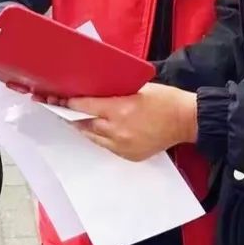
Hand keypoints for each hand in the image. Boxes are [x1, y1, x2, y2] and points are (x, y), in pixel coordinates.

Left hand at [67, 83, 196, 161]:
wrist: (187, 121)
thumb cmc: (165, 100)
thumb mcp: (138, 88)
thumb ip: (115, 93)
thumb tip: (96, 93)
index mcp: (120, 110)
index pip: (85, 107)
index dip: (68, 103)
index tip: (57, 99)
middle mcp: (118, 130)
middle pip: (85, 124)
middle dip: (71, 116)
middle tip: (59, 108)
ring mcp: (123, 146)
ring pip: (93, 138)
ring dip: (83, 128)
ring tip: (74, 120)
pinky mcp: (129, 155)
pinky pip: (107, 146)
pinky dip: (100, 138)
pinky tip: (97, 130)